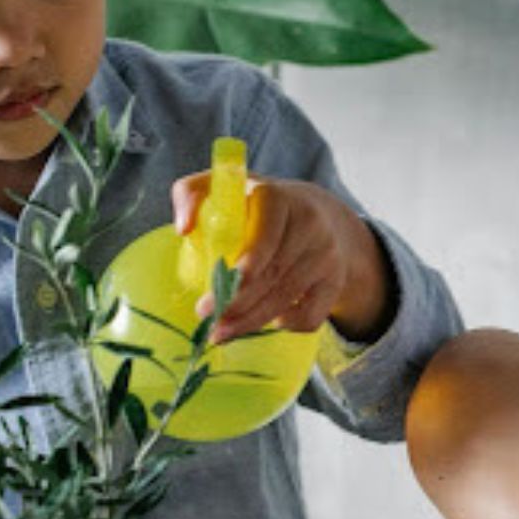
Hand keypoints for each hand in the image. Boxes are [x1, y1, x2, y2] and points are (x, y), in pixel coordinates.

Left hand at [173, 173, 389, 342]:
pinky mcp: (335, 280)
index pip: (266, 236)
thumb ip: (191, 193)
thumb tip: (183, 228)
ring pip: (286, 298)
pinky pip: (310, 315)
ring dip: (250, 321)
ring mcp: (326, 254)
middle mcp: (308, 224)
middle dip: (236, 303)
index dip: (245, 268)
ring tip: (222, 332)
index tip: (215, 292)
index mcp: (277, 198)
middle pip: (272, 274)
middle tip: (207, 318)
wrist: (322, 214)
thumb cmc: (258, 204)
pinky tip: (266, 322)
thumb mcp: (225, 187)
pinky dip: (286, 325)